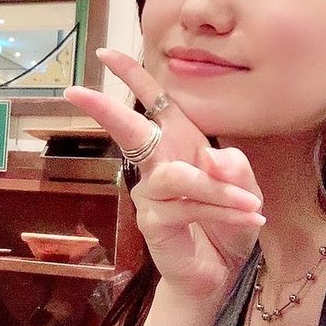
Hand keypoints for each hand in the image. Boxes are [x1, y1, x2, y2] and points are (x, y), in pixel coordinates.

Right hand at [67, 49, 264, 303]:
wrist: (222, 271)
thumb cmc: (228, 223)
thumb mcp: (246, 188)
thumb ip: (235, 168)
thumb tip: (212, 161)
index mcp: (180, 144)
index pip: (154, 103)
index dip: (131, 77)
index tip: (105, 54)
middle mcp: (159, 164)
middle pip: (129, 131)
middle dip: (105, 110)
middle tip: (75, 93)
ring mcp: (151, 194)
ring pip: (178, 177)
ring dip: (218, 190)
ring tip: (250, 206)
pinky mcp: (154, 222)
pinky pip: (188, 207)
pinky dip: (222, 211)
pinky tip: (249, 219)